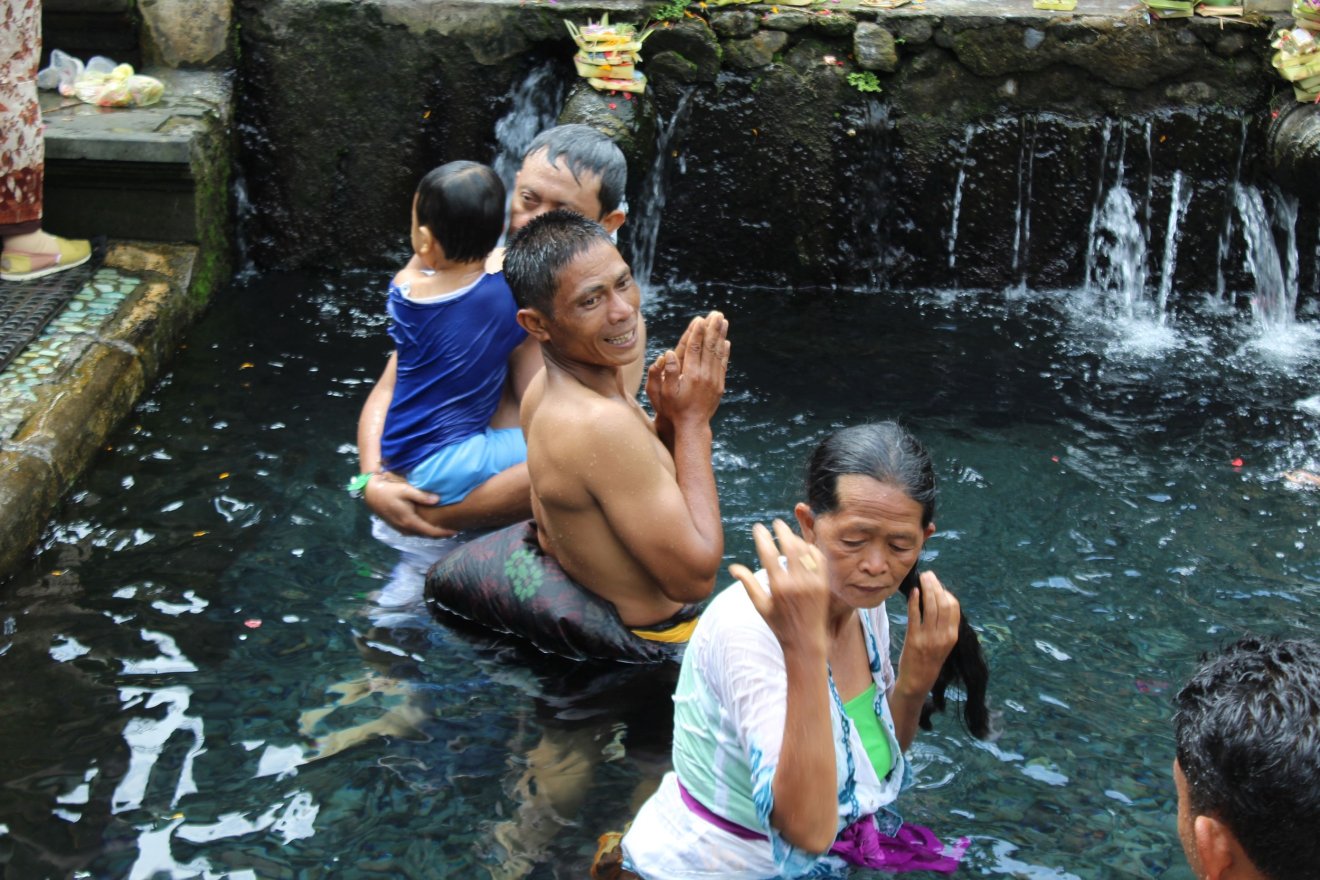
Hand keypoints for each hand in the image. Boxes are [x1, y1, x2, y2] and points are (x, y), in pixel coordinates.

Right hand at [362, 472, 455, 537]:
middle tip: (453, 531)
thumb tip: (437, 499)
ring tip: (443, 529)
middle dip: (440, 534)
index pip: (431, 531)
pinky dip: (423, 531)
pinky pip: (414, 532)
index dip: (444, 533)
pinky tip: (428, 526)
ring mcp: (400, 529)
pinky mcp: (397, 526)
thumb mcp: (406, 490)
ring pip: (420, 534)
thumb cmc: (389, 490)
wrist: (371, 494)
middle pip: (426, 535)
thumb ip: (421, 496)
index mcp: (409, 521)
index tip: (456, 532)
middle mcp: (405, 528)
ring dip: (431, 533)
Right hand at [648, 311, 728, 429]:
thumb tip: (668, 353)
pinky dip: (725, 352)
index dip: (697, 332)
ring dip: (721, 336)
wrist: (692, 426)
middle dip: (712, 328)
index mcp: (691, 375)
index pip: (694, 348)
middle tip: (716, 313)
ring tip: (724, 321)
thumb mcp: (664, 393)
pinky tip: (726, 342)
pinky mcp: (719, 386)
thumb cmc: (674, 410)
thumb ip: (667, 373)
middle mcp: (705, 375)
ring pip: (718, 353)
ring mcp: (714, 380)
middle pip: (709, 347)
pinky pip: (723, 364)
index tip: (700, 319)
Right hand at [730, 519, 830, 655]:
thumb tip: (733, 567)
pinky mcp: (824, 584)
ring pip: (805, 551)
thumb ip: (748, 584)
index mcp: (779, 587)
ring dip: (796, 538)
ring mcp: (813, 582)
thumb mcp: (761, 606)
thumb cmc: (780, 625)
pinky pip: (819, 559)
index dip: (763, 537)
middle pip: (790, 546)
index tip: (758, 528)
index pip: (769, 554)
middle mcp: (797, 583)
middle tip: (777, 523)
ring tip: (788, 534)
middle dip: (782, 531)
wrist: (806, 641)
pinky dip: (811, 549)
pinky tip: (804, 546)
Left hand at [895, 570, 959, 696]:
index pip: (953, 607)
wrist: (917, 682)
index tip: (937, 584)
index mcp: (952, 636)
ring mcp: (928, 638)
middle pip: (943, 603)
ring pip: (930, 607)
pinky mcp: (914, 640)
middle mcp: (943, 636)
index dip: (945, 592)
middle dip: (936, 586)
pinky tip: (914, 591)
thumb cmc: (930, 660)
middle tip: (928, 575)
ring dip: (927, 589)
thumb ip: (943, 625)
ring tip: (922, 578)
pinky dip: (915, 601)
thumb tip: (939, 600)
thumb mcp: (943, 643)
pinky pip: (915, 616)